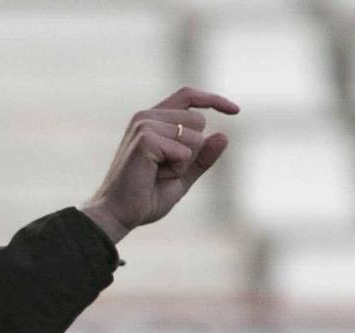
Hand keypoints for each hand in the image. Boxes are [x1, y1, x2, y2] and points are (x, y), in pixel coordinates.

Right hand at [80, 88, 238, 244]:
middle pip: (198, 121)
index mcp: (153, 119)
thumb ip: (202, 157)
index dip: (214, 99)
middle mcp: (147, 115)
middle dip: (193, 151)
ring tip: (157, 175)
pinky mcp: (145, 138)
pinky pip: (184, 152)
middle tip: (165, 171)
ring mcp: (144, 124)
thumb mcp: (182, 176)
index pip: (189, 96)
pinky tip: (154, 177)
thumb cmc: (145, 197)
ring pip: (193, 137)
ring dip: (183, 163)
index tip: (237, 110)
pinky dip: (176, 170)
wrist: (118, 215)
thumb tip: (224, 135)